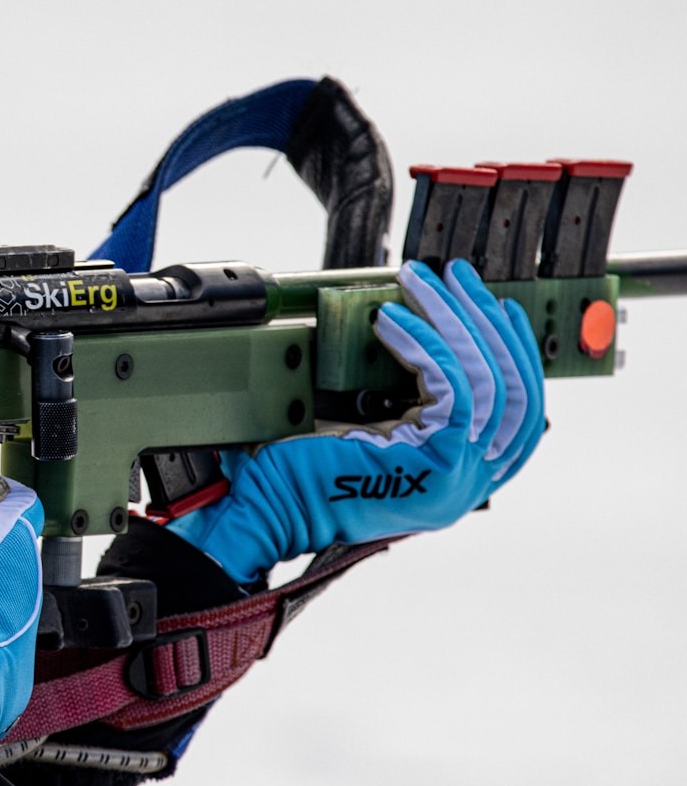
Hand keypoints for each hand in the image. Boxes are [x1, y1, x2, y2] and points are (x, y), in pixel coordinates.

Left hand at [169, 259, 545, 582]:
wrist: (266, 510)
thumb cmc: (299, 472)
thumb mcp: (365, 427)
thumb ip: (402, 394)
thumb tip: (407, 325)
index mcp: (459, 478)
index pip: (518, 413)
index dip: (514, 354)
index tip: (497, 307)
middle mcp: (470, 483)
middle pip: (512, 390)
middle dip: (487, 323)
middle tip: (458, 275)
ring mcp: (458, 477)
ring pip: (486, 381)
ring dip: (453, 319)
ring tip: (422, 281)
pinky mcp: (436, 462)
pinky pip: (450, 387)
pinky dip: (424, 344)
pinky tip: (392, 319)